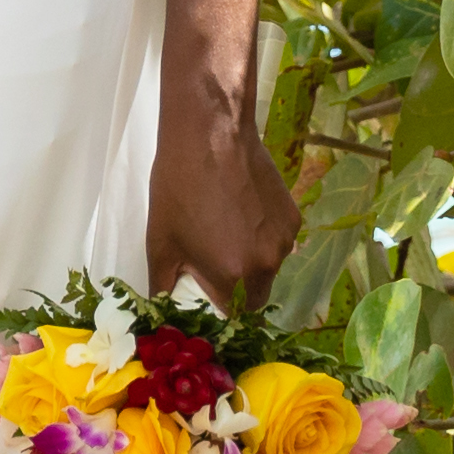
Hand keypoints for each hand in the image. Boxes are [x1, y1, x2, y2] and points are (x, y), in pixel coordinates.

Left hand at [150, 97, 303, 304]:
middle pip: (255, 298)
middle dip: (236, 294)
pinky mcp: (293, 217)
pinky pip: (278, 243)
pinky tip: (242, 216)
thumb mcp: (160, 244)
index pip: (234, 319)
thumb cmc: (178, 188)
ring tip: (226, 236)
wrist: (211, 135)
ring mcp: (284, 240)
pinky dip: (262, 239)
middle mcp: (266, 264)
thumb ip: (162, 287)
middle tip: (214, 271)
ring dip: (250, 265)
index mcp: (234, 277)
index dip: (220, 315)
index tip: (207, 303)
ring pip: (269, 269)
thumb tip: (161, 312)